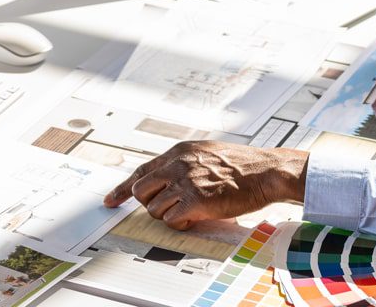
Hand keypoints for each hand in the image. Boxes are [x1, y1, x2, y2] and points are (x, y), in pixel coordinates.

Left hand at [103, 141, 307, 230]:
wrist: (265, 171)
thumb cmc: (241, 165)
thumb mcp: (206, 153)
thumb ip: (184, 163)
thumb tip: (165, 177)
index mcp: (179, 152)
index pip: (141, 170)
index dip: (122, 188)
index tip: (110, 200)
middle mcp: (178, 164)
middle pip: (141, 190)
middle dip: (150, 203)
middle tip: (169, 207)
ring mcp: (185, 182)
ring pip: (154, 208)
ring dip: (168, 215)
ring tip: (190, 210)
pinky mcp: (195, 201)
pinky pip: (171, 220)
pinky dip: (180, 223)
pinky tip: (196, 216)